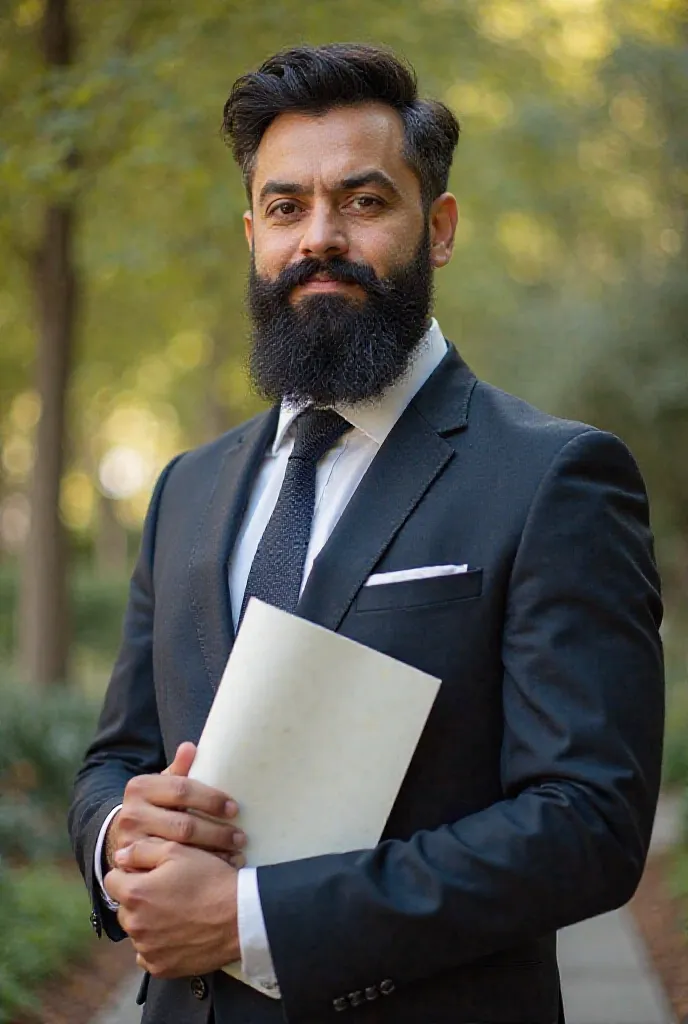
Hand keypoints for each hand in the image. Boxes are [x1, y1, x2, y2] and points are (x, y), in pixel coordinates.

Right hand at [105, 742, 245, 869]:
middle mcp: (131, 814)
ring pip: (180, 850)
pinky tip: (218, 869)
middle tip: (241, 837)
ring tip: (236, 853)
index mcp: (140, 787)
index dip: (211, 799)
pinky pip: (173, 870)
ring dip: (212, 853)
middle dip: (217, 832)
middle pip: (184, 825)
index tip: (234, 808)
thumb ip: (179, 770)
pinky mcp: (135, 868)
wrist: (126, 834)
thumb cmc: (157, 805)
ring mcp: (132, 844)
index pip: (182, 790)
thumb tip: (190, 747)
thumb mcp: (164, 785)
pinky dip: (199, 870)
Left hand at [105, 839, 239, 977]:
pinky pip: (148, 954)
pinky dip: (158, 944)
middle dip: (139, 897)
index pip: (112, 880)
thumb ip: (142, 850)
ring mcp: (147, 949)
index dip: (130, 872)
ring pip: (137, 930)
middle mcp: (134, 925)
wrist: (240, 916)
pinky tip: (178, 932)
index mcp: (135, 894)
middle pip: (124, 906)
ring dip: (148, 920)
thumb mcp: (178, 851)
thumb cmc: (210, 879)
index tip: (150, 872)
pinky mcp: (160, 968)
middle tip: (168, 890)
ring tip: (177, 910)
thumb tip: (119, 856)